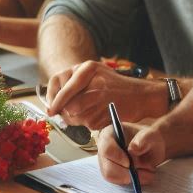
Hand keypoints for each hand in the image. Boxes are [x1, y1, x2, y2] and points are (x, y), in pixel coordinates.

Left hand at [45, 61, 165, 128]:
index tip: (51, 109)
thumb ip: (73, 86)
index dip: (52, 99)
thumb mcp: (94, 76)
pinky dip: (91, 123)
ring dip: (79, 120)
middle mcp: (93, 80)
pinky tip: (101, 114)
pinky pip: (88, 124)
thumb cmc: (115, 87)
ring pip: (75, 116)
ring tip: (91, 112)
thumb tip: (53, 106)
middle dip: (66, 114)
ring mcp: (100, 97)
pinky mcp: (106, 112)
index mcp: (87, 67)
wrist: (142, 96)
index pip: (58, 83)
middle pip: (67, 105)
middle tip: (70, 115)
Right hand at [97, 121, 164, 185]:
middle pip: (107, 168)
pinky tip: (144, 175)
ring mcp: (107, 162)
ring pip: (112, 177)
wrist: (153, 146)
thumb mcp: (153, 134)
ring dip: (131, 178)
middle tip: (146, 171)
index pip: (107, 149)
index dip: (117, 158)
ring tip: (148, 172)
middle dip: (127, 173)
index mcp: (109, 134)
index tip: (130, 164)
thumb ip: (145, 139)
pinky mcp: (112, 173)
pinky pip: (118, 182)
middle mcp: (104, 149)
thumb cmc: (150, 138)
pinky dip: (132, 181)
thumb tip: (132, 149)